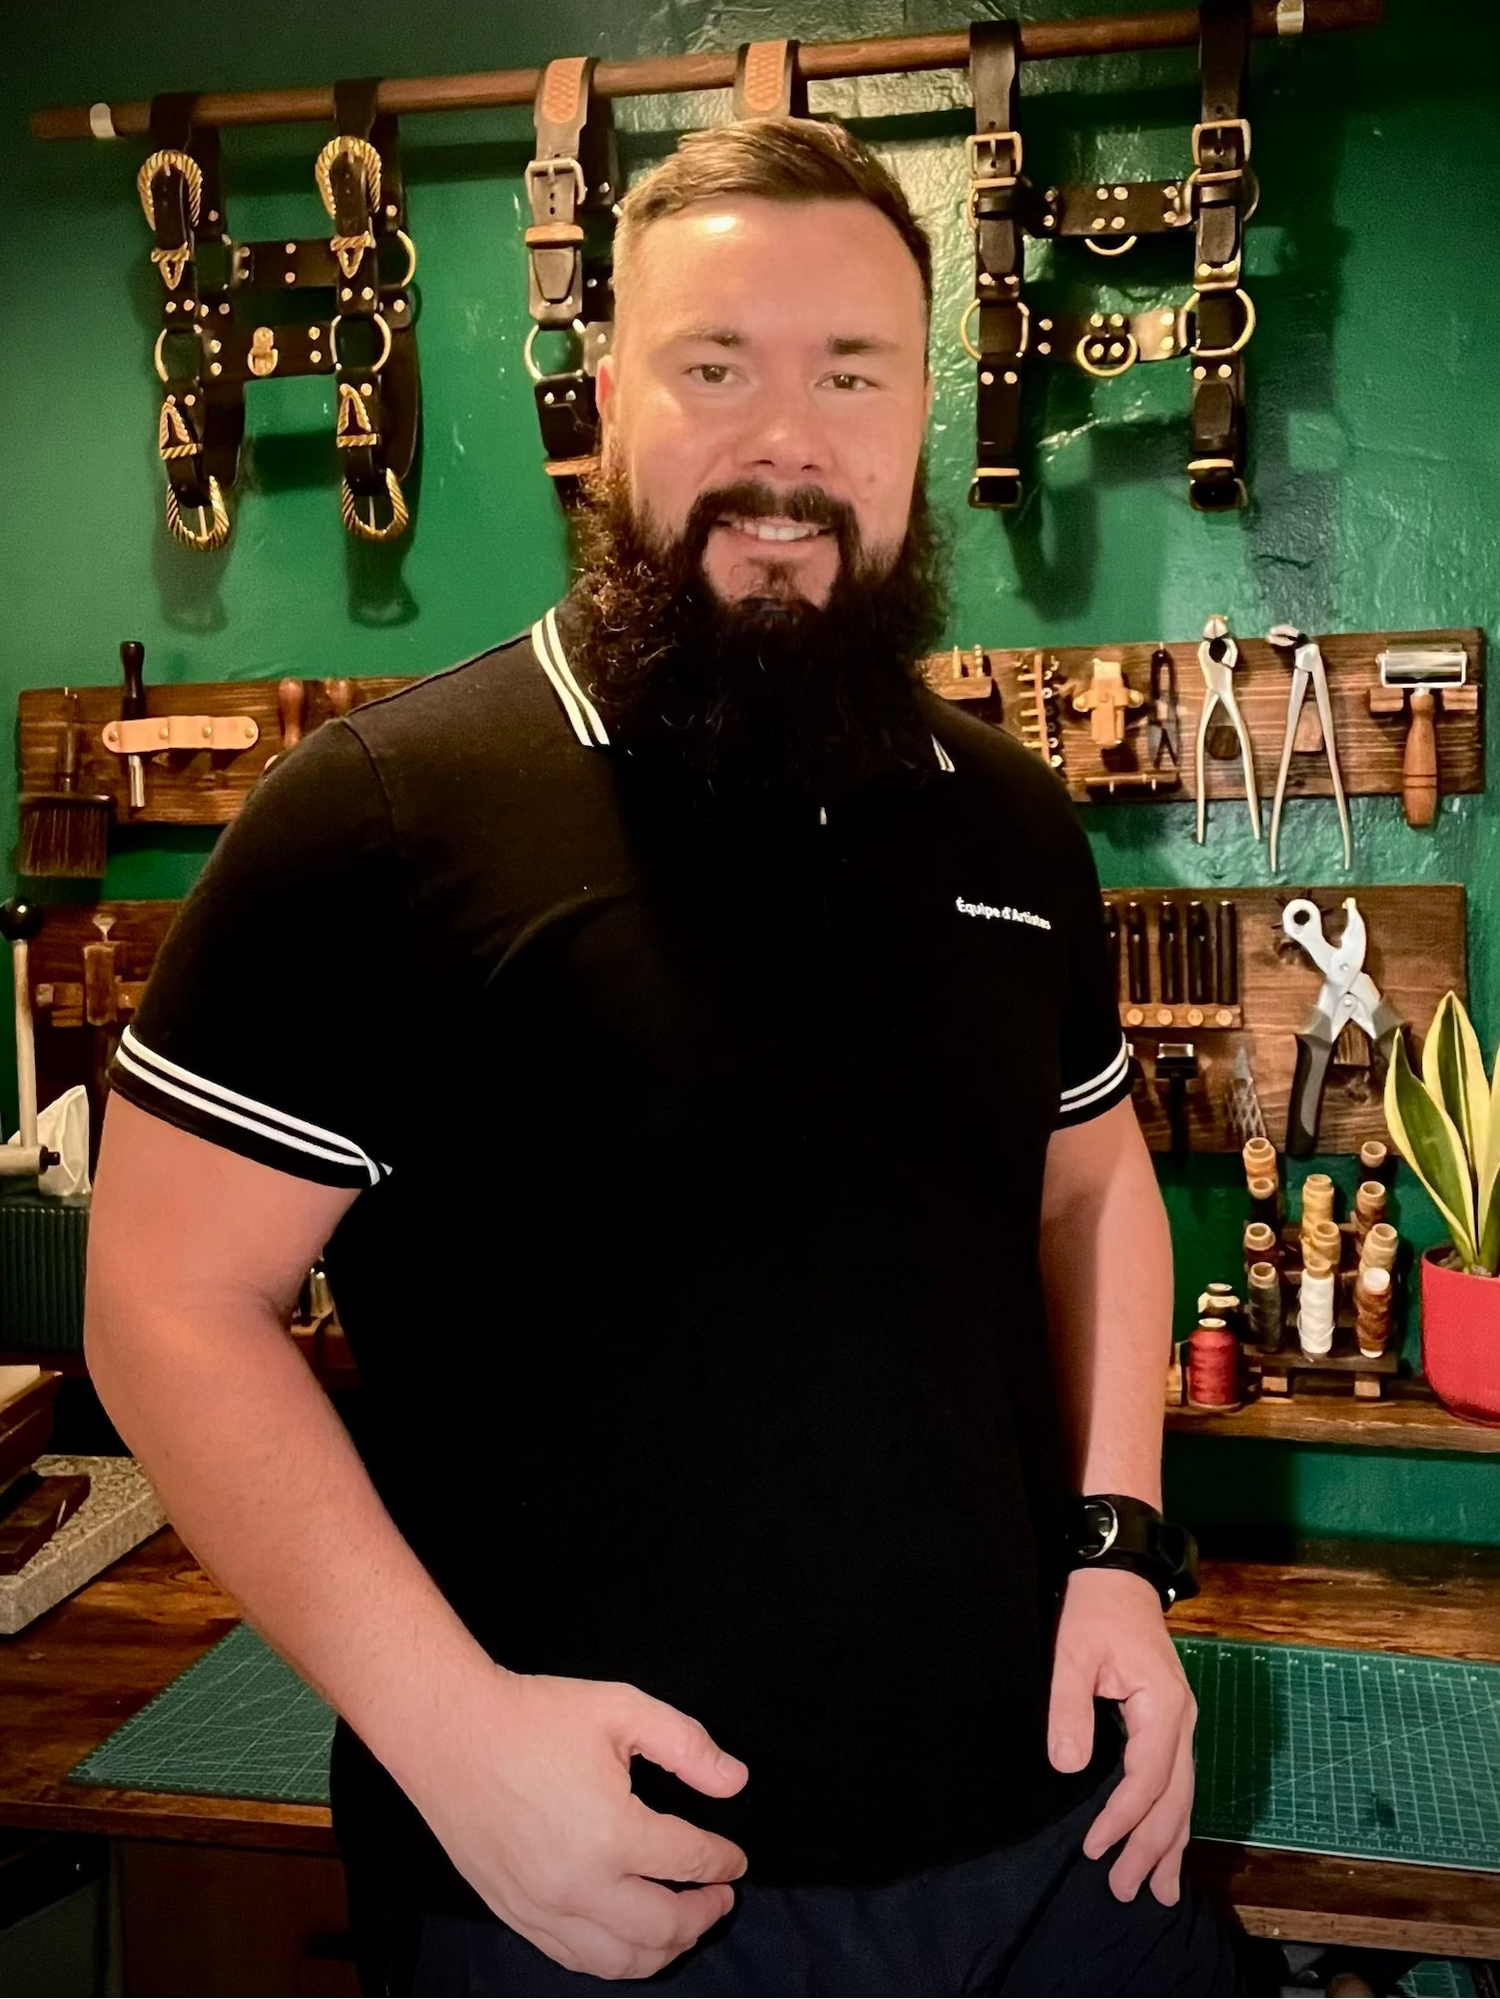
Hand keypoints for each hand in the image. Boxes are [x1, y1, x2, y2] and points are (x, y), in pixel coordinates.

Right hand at [406, 1666, 749, 1979]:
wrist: (450, 1734)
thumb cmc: (534, 1717)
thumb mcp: (621, 1708)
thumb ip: (686, 1746)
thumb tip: (734, 1782)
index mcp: (613, 1832)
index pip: (688, 1861)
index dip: (722, 1861)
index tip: (735, 1859)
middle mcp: (580, 1884)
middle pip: (664, 1927)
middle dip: (704, 1915)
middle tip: (721, 1898)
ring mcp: (544, 1908)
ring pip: (620, 1959)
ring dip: (665, 1949)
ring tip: (684, 1923)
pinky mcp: (516, 1914)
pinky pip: (575, 1959)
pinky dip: (614, 1957)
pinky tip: (628, 1936)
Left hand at [1047, 1567, 1195, 1905]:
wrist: (1118, 1574)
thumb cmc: (1093, 1610)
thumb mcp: (1072, 1653)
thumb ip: (1068, 1708)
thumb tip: (1069, 1766)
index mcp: (1163, 1706)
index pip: (1147, 1779)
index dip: (1122, 1818)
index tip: (1095, 1849)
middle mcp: (1183, 1720)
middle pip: (1174, 1797)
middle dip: (1153, 1848)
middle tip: (1128, 1892)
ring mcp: (1181, 1721)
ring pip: (1182, 1794)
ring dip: (1169, 1842)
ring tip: (1159, 1891)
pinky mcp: (1169, 1720)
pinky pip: (1176, 1779)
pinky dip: (1171, 1816)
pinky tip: (1165, 1844)